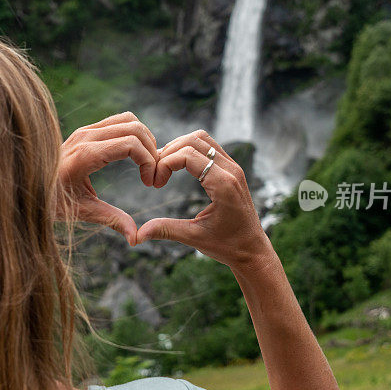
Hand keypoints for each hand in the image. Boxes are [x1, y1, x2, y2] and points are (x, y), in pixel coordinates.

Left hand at [57, 112, 156, 244]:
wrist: (25, 185)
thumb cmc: (51, 201)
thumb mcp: (81, 212)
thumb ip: (111, 220)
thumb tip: (135, 238)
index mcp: (85, 155)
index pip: (130, 143)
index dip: (148, 161)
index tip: (150, 184)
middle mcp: (86, 136)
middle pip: (134, 128)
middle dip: (151, 150)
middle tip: (154, 175)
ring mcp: (85, 130)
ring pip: (129, 120)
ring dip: (145, 139)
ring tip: (148, 164)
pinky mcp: (86, 130)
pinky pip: (118, 121)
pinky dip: (133, 134)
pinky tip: (135, 156)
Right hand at [136, 130, 271, 268]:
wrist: (253, 250)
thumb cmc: (227, 246)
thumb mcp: (194, 238)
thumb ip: (166, 230)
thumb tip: (137, 235)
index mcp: (223, 185)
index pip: (187, 155)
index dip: (164, 163)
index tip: (155, 184)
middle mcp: (231, 170)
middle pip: (193, 140)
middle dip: (169, 152)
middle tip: (155, 174)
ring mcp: (234, 168)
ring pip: (202, 139)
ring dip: (179, 147)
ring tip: (163, 167)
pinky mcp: (232, 169)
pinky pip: (209, 147)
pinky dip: (190, 150)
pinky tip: (177, 167)